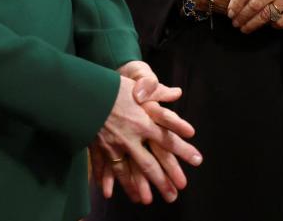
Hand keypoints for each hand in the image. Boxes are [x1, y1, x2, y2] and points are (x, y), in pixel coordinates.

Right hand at [92, 75, 201, 203]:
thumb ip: (158, 91)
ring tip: (146, 200)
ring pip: (126, 171)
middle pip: (149, 164)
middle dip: (162, 180)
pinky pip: (103, 167)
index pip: (168, 140)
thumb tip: (177, 92)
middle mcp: (130, 137)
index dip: (183, 151)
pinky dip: (106, 180)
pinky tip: (108, 193)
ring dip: (136, 187)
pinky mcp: (97, 146)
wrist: (84, 90)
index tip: (197, 160)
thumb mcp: (139, 81)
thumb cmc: (113, 85)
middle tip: (175, 194)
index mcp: (144, 121)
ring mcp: (113, 145)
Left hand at [227, 0, 282, 32]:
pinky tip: (267, 24)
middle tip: (235, 22)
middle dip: (241, 17)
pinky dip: (272, 25)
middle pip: (254, 5)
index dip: (236, 2)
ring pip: (265, 16)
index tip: (231, 9)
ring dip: (252, 25)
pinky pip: (280, 22)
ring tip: (245, 28)